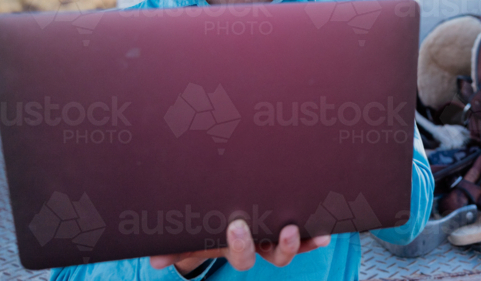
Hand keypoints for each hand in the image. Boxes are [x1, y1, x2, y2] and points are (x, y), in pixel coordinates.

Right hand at [148, 219, 331, 273]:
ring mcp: (276, 238)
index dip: (241, 245)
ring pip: (290, 248)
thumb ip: (175, 247)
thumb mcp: (191, 238)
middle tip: (273, 225)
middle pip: (272, 256)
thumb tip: (156, 261)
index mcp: (237, 248)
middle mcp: (262, 246)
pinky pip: (307, 234)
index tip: (237, 226)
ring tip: (296, 229)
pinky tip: (324, 230)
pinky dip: (315, 235)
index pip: (242, 255)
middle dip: (276, 246)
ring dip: (297, 243)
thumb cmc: (207, 228)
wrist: (223, 218)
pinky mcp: (290, 226)